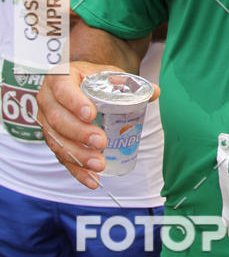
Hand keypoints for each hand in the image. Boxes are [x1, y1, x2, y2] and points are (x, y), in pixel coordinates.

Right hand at [36, 62, 159, 187]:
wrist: (79, 85)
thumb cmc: (94, 80)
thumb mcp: (109, 76)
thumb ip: (130, 83)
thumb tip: (154, 92)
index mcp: (60, 78)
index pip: (63, 89)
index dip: (74, 103)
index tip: (91, 114)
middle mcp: (48, 100)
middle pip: (58, 120)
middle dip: (80, 134)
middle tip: (101, 141)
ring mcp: (47, 122)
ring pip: (57, 142)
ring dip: (78, 156)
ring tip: (99, 164)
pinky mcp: (53, 140)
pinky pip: (61, 158)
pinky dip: (77, 171)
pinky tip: (92, 180)